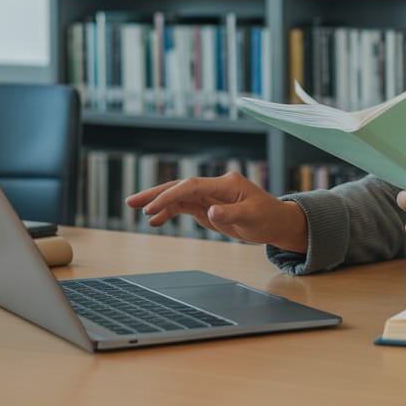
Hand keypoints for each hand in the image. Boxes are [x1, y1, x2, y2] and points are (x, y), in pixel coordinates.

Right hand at [126, 171, 308, 252]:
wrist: (275, 222)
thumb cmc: (267, 217)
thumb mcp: (252, 217)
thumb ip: (231, 213)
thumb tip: (210, 212)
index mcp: (225, 184)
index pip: (192, 186)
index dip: (171, 195)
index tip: (154, 207)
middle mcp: (214, 187)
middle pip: (179, 187)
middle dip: (155, 194)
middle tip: (131, 201)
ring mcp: (209, 196)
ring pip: (177, 197)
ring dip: (157, 203)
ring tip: (136, 210)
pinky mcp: (207, 206)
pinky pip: (183, 207)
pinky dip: (168, 213)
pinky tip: (154, 221)